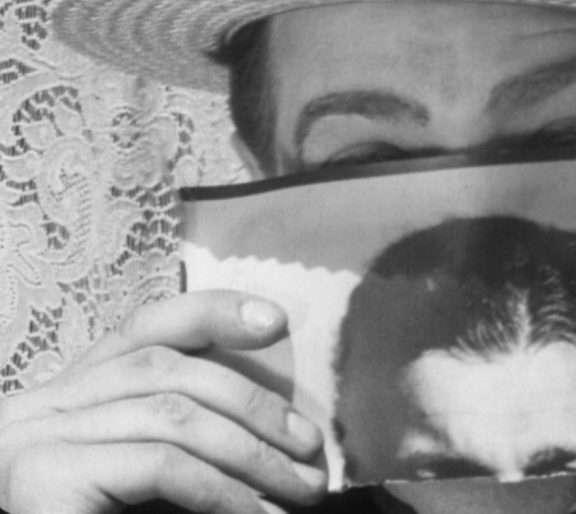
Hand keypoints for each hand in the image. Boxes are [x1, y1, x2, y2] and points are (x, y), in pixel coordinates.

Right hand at [0, 290, 327, 513]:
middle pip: (165, 368)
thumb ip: (193, 442)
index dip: (212, 312)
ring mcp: (34, 439)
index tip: (277, 319)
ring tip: (299, 488)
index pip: (143, 328)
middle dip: (253, 401)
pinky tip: (254, 512)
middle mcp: (39, 407)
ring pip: (174, 413)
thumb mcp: (148, 483)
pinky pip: (162, 463)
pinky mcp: (44, 479)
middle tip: (311, 448)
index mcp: (66, 397)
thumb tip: (282, 428)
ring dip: (252, 452)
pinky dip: (222, 488)